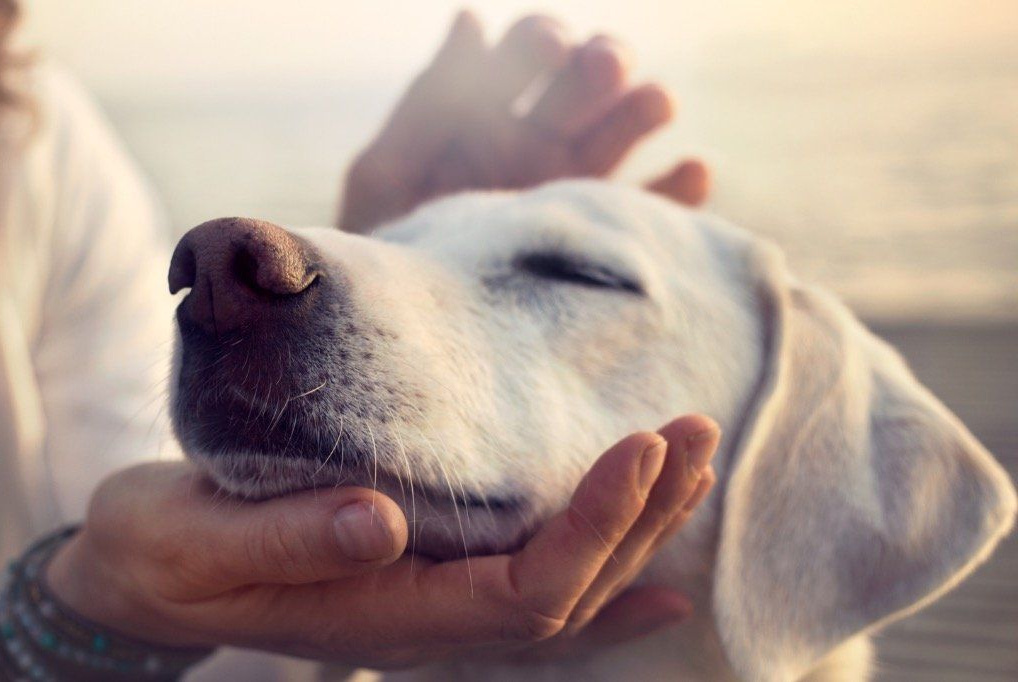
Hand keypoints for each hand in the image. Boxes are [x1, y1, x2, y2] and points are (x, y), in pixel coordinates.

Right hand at [46, 416, 717, 667]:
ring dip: (639, 532)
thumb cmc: (166, 554)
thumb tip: (381, 519)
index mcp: (384, 615)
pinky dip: (609, 590)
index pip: (524, 590)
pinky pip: (538, 602)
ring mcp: (436, 613)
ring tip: (693, 465)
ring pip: (568, 592)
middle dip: (641, 513)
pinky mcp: (430, 584)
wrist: (146, 576)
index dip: (594, 526)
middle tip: (693, 430)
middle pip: (569, 590)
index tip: (641, 446)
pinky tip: (662, 583)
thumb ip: (286, 537)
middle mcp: (428, 625)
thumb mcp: (199, 542)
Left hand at [339, 12, 709, 233]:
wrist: (411, 338)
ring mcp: (576, 190)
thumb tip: (473, 19)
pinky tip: (693, 172)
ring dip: (644, 108)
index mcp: (487, 115)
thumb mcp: (388, 176)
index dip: (540, 43)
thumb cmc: (386, 254)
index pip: (527, 55)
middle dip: (600, 64)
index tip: (549, 47)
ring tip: (656, 102)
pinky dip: (679, 191)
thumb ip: (427, 105)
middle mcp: (539, 143)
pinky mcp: (604, 240)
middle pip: (586, 83)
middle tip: (604, 68)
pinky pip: (653, 211)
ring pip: (624, 133)